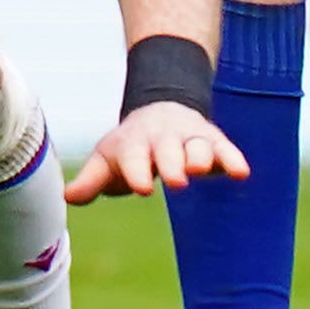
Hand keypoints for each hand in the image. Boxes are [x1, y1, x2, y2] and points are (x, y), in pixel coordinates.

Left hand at [62, 98, 251, 203]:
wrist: (160, 110)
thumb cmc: (131, 147)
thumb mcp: (107, 159)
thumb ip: (91, 180)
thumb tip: (68, 197)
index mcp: (134, 144)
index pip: (134, 158)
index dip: (137, 172)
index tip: (142, 188)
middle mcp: (163, 138)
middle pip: (168, 150)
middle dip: (172, 164)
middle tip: (175, 181)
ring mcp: (190, 137)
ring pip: (197, 145)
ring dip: (200, 156)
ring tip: (201, 168)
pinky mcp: (213, 141)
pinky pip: (225, 149)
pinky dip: (232, 159)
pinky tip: (241, 172)